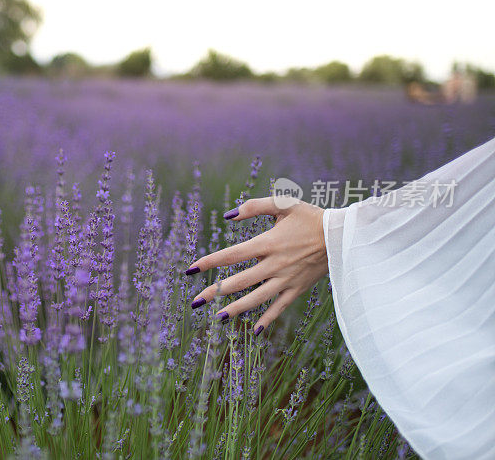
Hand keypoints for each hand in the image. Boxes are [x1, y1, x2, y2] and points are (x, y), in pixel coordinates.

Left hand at [186, 197, 327, 334]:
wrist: (344, 236)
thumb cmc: (310, 217)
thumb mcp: (283, 204)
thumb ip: (254, 206)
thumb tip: (228, 215)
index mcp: (268, 243)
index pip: (232, 255)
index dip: (209, 262)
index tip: (190, 269)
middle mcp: (275, 264)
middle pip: (239, 281)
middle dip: (215, 292)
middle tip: (196, 301)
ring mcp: (287, 279)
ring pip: (257, 298)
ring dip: (236, 309)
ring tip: (218, 317)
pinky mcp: (298, 288)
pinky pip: (280, 307)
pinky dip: (267, 319)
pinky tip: (254, 330)